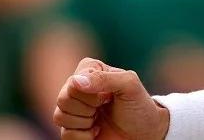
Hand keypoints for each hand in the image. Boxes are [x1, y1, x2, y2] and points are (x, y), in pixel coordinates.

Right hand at [53, 58, 169, 139]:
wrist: (144, 134)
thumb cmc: (139, 107)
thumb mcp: (130, 86)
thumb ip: (106, 78)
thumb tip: (75, 81)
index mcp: (90, 70)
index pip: (73, 82)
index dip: (92, 95)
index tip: (109, 97)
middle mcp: (78, 87)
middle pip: (62, 99)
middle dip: (87, 108)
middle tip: (104, 108)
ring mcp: (73, 109)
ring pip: (59, 116)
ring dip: (84, 122)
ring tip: (100, 119)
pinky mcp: (72, 128)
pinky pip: (64, 134)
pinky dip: (83, 136)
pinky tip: (96, 130)